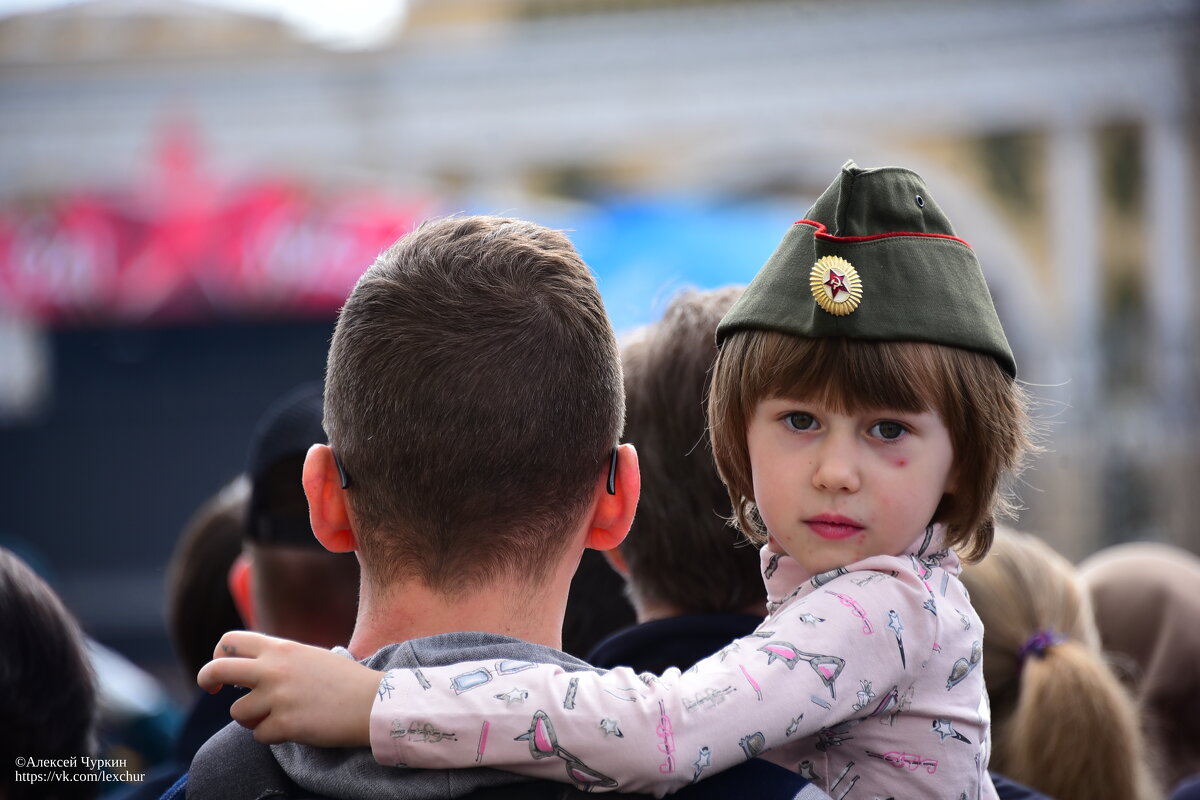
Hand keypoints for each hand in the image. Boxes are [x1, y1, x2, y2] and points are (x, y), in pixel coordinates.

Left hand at [197, 630, 379, 746]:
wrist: (373, 703)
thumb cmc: (344, 681)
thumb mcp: (308, 657)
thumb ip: (278, 659)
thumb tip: (249, 670)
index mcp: (281, 648)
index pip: (231, 641)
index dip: (219, 655)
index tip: (224, 669)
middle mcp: (274, 669)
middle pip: (217, 670)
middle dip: (207, 681)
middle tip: (215, 691)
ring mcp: (277, 697)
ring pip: (238, 712)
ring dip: (253, 718)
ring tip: (280, 715)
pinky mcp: (284, 724)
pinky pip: (260, 735)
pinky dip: (273, 735)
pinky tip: (296, 727)